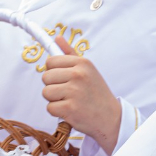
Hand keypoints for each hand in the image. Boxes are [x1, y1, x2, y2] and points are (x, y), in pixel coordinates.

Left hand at [40, 36, 120, 153]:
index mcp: (82, 63)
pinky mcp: (70, 108)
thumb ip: (70, 54)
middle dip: (53, 86)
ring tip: (69, 100)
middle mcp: (78, 75)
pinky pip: (50, 107)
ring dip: (54, 99)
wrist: (110, 117)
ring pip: (46, 92)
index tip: (63, 78)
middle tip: (68, 92)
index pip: (51, 61)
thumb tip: (57, 38)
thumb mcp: (88, 70)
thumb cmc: (96, 93)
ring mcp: (74, 91)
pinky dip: (57, 112)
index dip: (54, 71)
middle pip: (45, 77)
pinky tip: (70, 110)